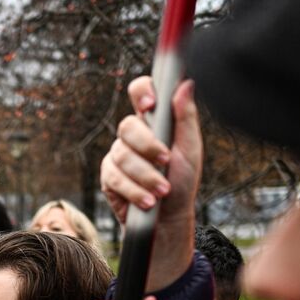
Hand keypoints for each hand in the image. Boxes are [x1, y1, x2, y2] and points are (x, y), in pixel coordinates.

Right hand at [101, 77, 201, 290]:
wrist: (169, 216)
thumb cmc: (183, 180)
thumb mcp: (191, 148)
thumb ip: (186, 116)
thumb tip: (186, 83)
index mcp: (153, 120)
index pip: (140, 91)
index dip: (141, 92)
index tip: (151, 105)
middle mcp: (132, 134)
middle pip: (127, 126)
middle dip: (147, 146)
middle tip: (166, 161)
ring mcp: (117, 155)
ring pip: (122, 156)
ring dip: (145, 176)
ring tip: (162, 191)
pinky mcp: (108, 177)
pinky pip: (115, 178)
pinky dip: (134, 191)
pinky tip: (147, 201)